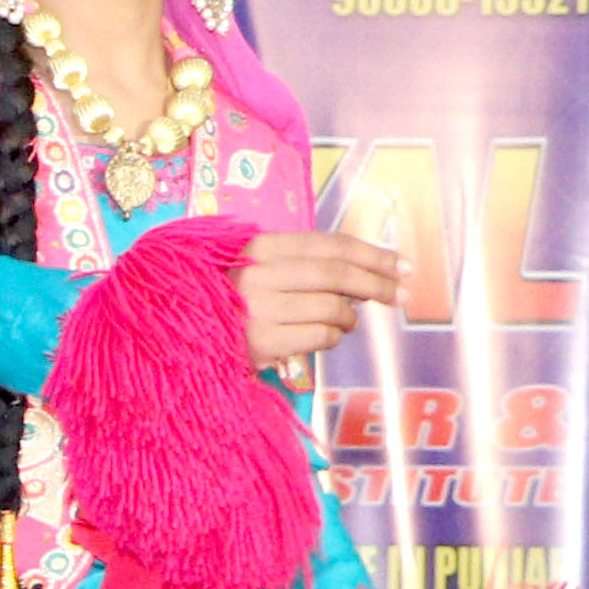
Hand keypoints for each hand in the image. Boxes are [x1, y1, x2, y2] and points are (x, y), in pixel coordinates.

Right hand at [239, 229, 400, 370]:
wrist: (187, 331)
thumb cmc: (232, 298)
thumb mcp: (261, 268)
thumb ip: (307, 264)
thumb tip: (371, 271)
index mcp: (260, 248)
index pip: (330, 245)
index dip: (372, 254)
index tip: (401, 266)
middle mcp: (259, 275)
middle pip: (338, 274)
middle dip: (378, 285)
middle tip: (401, 295)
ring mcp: (259, 309)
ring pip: (332, 308)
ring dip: (350, 316)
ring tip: (347, 321)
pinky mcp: (262, 343)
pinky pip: (321, 336)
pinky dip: (334, 337)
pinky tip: (327, 336)